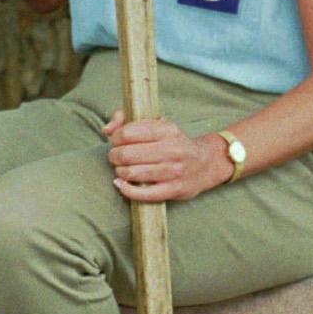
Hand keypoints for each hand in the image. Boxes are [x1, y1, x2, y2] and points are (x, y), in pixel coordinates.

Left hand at [103, 112, 230, 201]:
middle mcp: (171, 149)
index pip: (127, 133)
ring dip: (120, 172)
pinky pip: (143, 194)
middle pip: (126, 154)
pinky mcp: (174, 189)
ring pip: (132, 173)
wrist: (206, 163)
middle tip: (116, 157)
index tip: (117, 141)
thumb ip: (127, 119)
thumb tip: (106, 130)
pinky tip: (122, 184)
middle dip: (114, 156)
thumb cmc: (174, 143)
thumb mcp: (157, 124)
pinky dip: (127, 190)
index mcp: (166, 130)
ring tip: (122, 170)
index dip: (115, 138)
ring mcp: (173, 171)